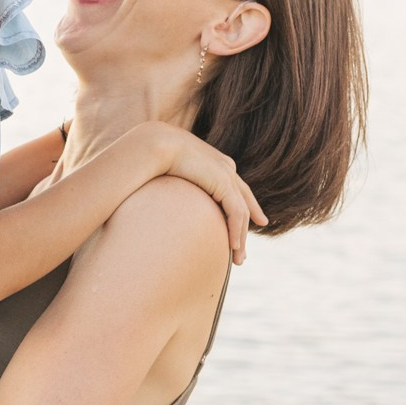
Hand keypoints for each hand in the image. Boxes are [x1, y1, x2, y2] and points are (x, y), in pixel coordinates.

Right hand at [152, 127, 266, 265]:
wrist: (154, 144)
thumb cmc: (153, 157)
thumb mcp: (170, 174)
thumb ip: (177, 187)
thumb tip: (163, 204)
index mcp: (216, 163)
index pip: (236, 190)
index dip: (245, 207)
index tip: (252, 224)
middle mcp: (226, 167)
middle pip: (242, 203)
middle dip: (243, 229)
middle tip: (241, 253)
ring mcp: (227, 174)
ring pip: (241, 212)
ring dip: (239, 238)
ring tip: (238, 259)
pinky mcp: (224, 182)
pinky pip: (235, 212)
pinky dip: (236, 231)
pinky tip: (234, 247)